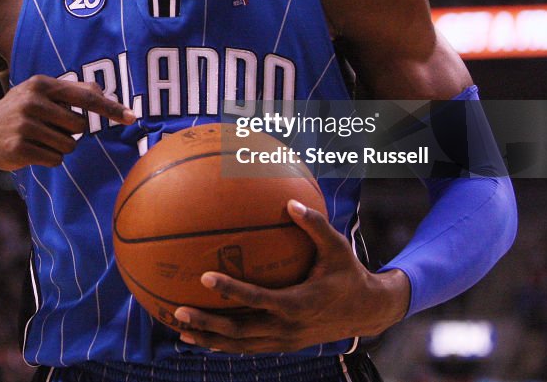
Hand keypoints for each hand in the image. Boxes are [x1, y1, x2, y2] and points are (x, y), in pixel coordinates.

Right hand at [0, 75, 134, 170]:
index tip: (132, 117)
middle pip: (80, 126)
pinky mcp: (20, 148)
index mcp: (42, 84)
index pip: (86, 97)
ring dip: (60, 146)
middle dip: (71, 131)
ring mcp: (25, 126)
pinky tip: (32, 150)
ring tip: (39, 138)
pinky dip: (49, 158)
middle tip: (50, 127)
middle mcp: (33, 102)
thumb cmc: (21, 110)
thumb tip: (103, 92)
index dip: (111, 108)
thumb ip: (73, 90)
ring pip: (69, 145)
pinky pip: (55, 160)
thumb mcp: (41, 92)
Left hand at [172, 200, 409, 352]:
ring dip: (211, 338)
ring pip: (242, 345)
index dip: (233, 290)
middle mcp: (289, 327)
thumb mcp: (337, 247)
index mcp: (299, 303)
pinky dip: (226, 344)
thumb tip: (291, 201)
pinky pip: (250, 346)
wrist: (367, 311)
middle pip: (242, 331)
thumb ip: (315, 225)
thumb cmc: (349, 274)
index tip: (206, 277)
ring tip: (181, 330)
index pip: (259, 299)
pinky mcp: (284, 344)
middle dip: (209, 323)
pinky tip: (204, 337)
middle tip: (179, 311)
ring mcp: (285, 340)